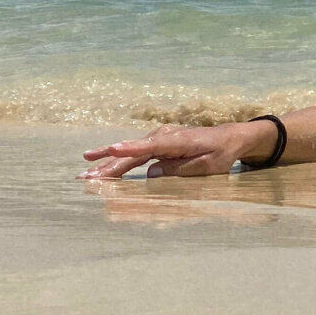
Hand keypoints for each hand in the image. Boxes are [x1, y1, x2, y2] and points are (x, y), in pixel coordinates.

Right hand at [79, 122, 264, 179]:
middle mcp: (164, 136)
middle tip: (87, 177)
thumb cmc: (221, 153)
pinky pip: (135, 154)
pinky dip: (117, 159)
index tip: (112, 149)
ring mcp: (159, 138)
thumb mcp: (208, 165)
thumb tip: (151, 174)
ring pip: (130, 154)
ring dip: (108, 164)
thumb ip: (180, 169)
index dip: (131, 149)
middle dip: (109, 165)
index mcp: (178, 141)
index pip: (151, 146)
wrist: (229, 137)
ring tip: (85, 172)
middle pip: (134, 153)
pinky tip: (97, 161)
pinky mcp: (157, 143)